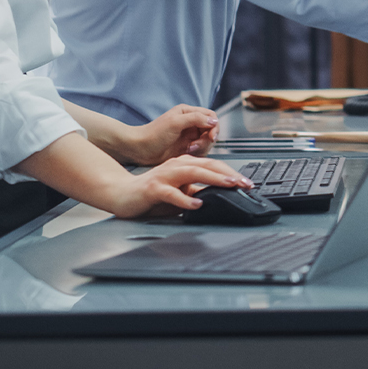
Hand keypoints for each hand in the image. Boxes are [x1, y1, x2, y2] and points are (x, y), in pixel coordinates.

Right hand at [106, 156, 252, 218]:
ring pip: (192, 173)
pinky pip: (171, 193)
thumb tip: (219, 197)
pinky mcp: (153, 188)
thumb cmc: (151, 194)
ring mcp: (164, 176)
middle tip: (244, 183)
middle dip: (228, 173)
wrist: (121, 193)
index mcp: (183, 165)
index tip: (246, 182)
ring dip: (213, 179)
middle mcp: (175, 166)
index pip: (212, 165)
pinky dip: (184, 198)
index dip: (230, 172)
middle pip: (206, 165)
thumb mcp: (180, 193)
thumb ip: (197, 192)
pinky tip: (196, 204)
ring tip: (229, 185)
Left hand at [122, 105, 218, 165]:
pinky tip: (186, 152)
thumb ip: (196, 119)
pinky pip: (201, 151)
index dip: (214, 126)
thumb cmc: (153, 134)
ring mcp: (189, 136)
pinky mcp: (187, 148)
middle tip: (196, 145)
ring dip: (202, 147)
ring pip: (207, 142)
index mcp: (188, 112)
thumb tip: (213, 121)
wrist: (140, 150)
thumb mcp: (175, 122)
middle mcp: (190, 123)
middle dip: (207, 139)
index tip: (211, 136)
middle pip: (211, 130)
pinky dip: (197, 153)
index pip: (210, 116)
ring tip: (189, 149)